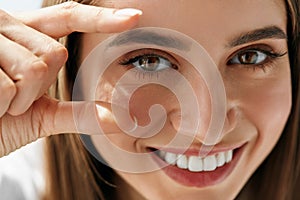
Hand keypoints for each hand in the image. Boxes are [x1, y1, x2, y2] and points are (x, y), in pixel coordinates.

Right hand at [0, 2, 140, 156]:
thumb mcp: (39, 115)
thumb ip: (75, 114)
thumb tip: (115, 118)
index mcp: (26, 38)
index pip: (67, 17)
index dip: (101, 19)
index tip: (134, 18)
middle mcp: (7, 28)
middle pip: (54, 54)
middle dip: (38, 88)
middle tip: (13, 100)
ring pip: (34, 69)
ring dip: (20, 99)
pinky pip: (9, 87)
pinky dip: (3, 106)